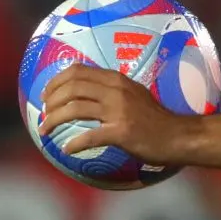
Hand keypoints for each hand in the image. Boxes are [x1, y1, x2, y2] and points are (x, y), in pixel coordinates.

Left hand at [38, 63, 186, 164]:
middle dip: (51, 100)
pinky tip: (66, 149)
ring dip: (54, 119)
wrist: (178, 136)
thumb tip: (84, 93)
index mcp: (116, 79)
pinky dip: (74, 143)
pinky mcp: (122, 132)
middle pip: (72, 87)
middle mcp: (116, 90)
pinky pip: (89, 136)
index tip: (45, 94)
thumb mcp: (133, 94)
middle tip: (43, 113)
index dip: (56, 81)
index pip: (78, 70)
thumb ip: (111, 90)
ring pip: (75, 108)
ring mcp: (119, 111)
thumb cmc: (154, 118)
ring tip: (45, 130)